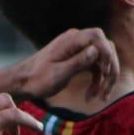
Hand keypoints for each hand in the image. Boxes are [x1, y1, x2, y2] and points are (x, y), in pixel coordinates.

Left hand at [3, 27, 118, 101]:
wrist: (23, 82)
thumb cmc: (38, 79)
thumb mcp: (58, 74)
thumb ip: (78, 62)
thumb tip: (97, 50)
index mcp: (71, 40)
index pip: (98, 37)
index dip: (106, 53)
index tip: (104, 73)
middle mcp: (76, 40)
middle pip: (106, 48)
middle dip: (110, 69)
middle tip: (106, 89)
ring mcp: (78, 49)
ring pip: (103, 60)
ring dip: (105, 79)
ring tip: (99, 97)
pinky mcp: (78, 59)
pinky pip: (95, 67)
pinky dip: (97, 81)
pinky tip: (91, 96)